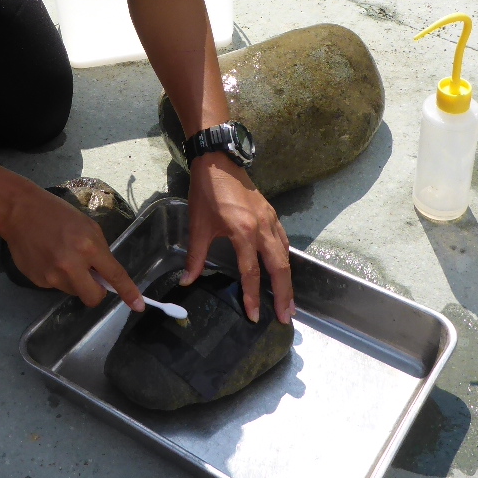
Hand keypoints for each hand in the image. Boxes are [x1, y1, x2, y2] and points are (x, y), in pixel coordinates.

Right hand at [1, 183, 145, 311]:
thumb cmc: (57, 214)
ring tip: (63, 258)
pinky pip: (57, 287)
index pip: (113, 275)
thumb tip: (104, 275)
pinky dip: (58, 277)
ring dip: (75, 281)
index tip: (138, 305)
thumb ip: (98, 251)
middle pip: (93, 297)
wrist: (19, 212)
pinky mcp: (38, 281)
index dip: (128, 292)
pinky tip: (49, 258)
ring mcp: (52, 276)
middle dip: (96, 291)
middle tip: (91, 277)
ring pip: (75, 292)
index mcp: (88, 246)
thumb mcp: (87, 226)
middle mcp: (71, 265)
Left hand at [182, 152, 295, 324]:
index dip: (252, 296)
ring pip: (285, 255)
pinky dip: (285, 258)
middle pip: (279, 268)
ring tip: (289, 301)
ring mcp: (270, 220)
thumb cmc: (207, 192)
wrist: (218, 161)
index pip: (251, 272)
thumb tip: (187, 281)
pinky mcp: (271, 214)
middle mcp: (262, 228)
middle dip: (283, 294)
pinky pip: (283, 241)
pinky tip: (283, 269)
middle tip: (285, 317)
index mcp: (243, 232)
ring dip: (288, 280)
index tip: (254, 316)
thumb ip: (196, 256)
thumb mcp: (198, 226)